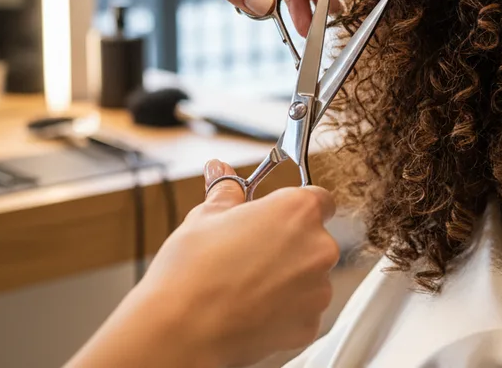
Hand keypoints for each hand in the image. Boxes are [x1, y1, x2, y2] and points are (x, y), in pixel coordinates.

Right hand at [66, 161, 339, 367]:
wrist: (182, 329)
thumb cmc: (192, 271)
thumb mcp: (206, 216)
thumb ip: (227, 192)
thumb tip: (222, 172)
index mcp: (298, 211)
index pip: (318, 199)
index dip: (294, 208)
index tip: (275, 217)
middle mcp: (319, 247)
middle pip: (314, 239)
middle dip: (288, 244)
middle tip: (249, 252)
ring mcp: (318, 290)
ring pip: (309, 277)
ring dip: (287, 278)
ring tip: (244, 284)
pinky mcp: (310, 325)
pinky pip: (302, 310)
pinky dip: (284, 310)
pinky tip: (251, 308)